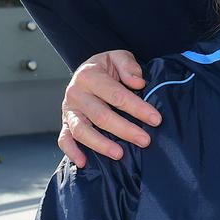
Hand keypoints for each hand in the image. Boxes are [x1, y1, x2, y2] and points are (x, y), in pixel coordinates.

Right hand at [59, 50, 161, 166]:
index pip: (116, 95)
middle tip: (145, 140)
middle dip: (125, 130)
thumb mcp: (118, 57)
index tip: (155, 119)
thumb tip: (137, 82)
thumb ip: (128, 66)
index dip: (137, 108)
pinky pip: (64, 139)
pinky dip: (71, 152)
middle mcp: (75, 93)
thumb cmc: (106, 68)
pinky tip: (83, 162)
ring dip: (101, 144)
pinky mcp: (65, 123)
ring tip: (119, 154)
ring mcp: (69, 110)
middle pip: (101, 116)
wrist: (86, 72)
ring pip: (82, 131)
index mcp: (89, 76)